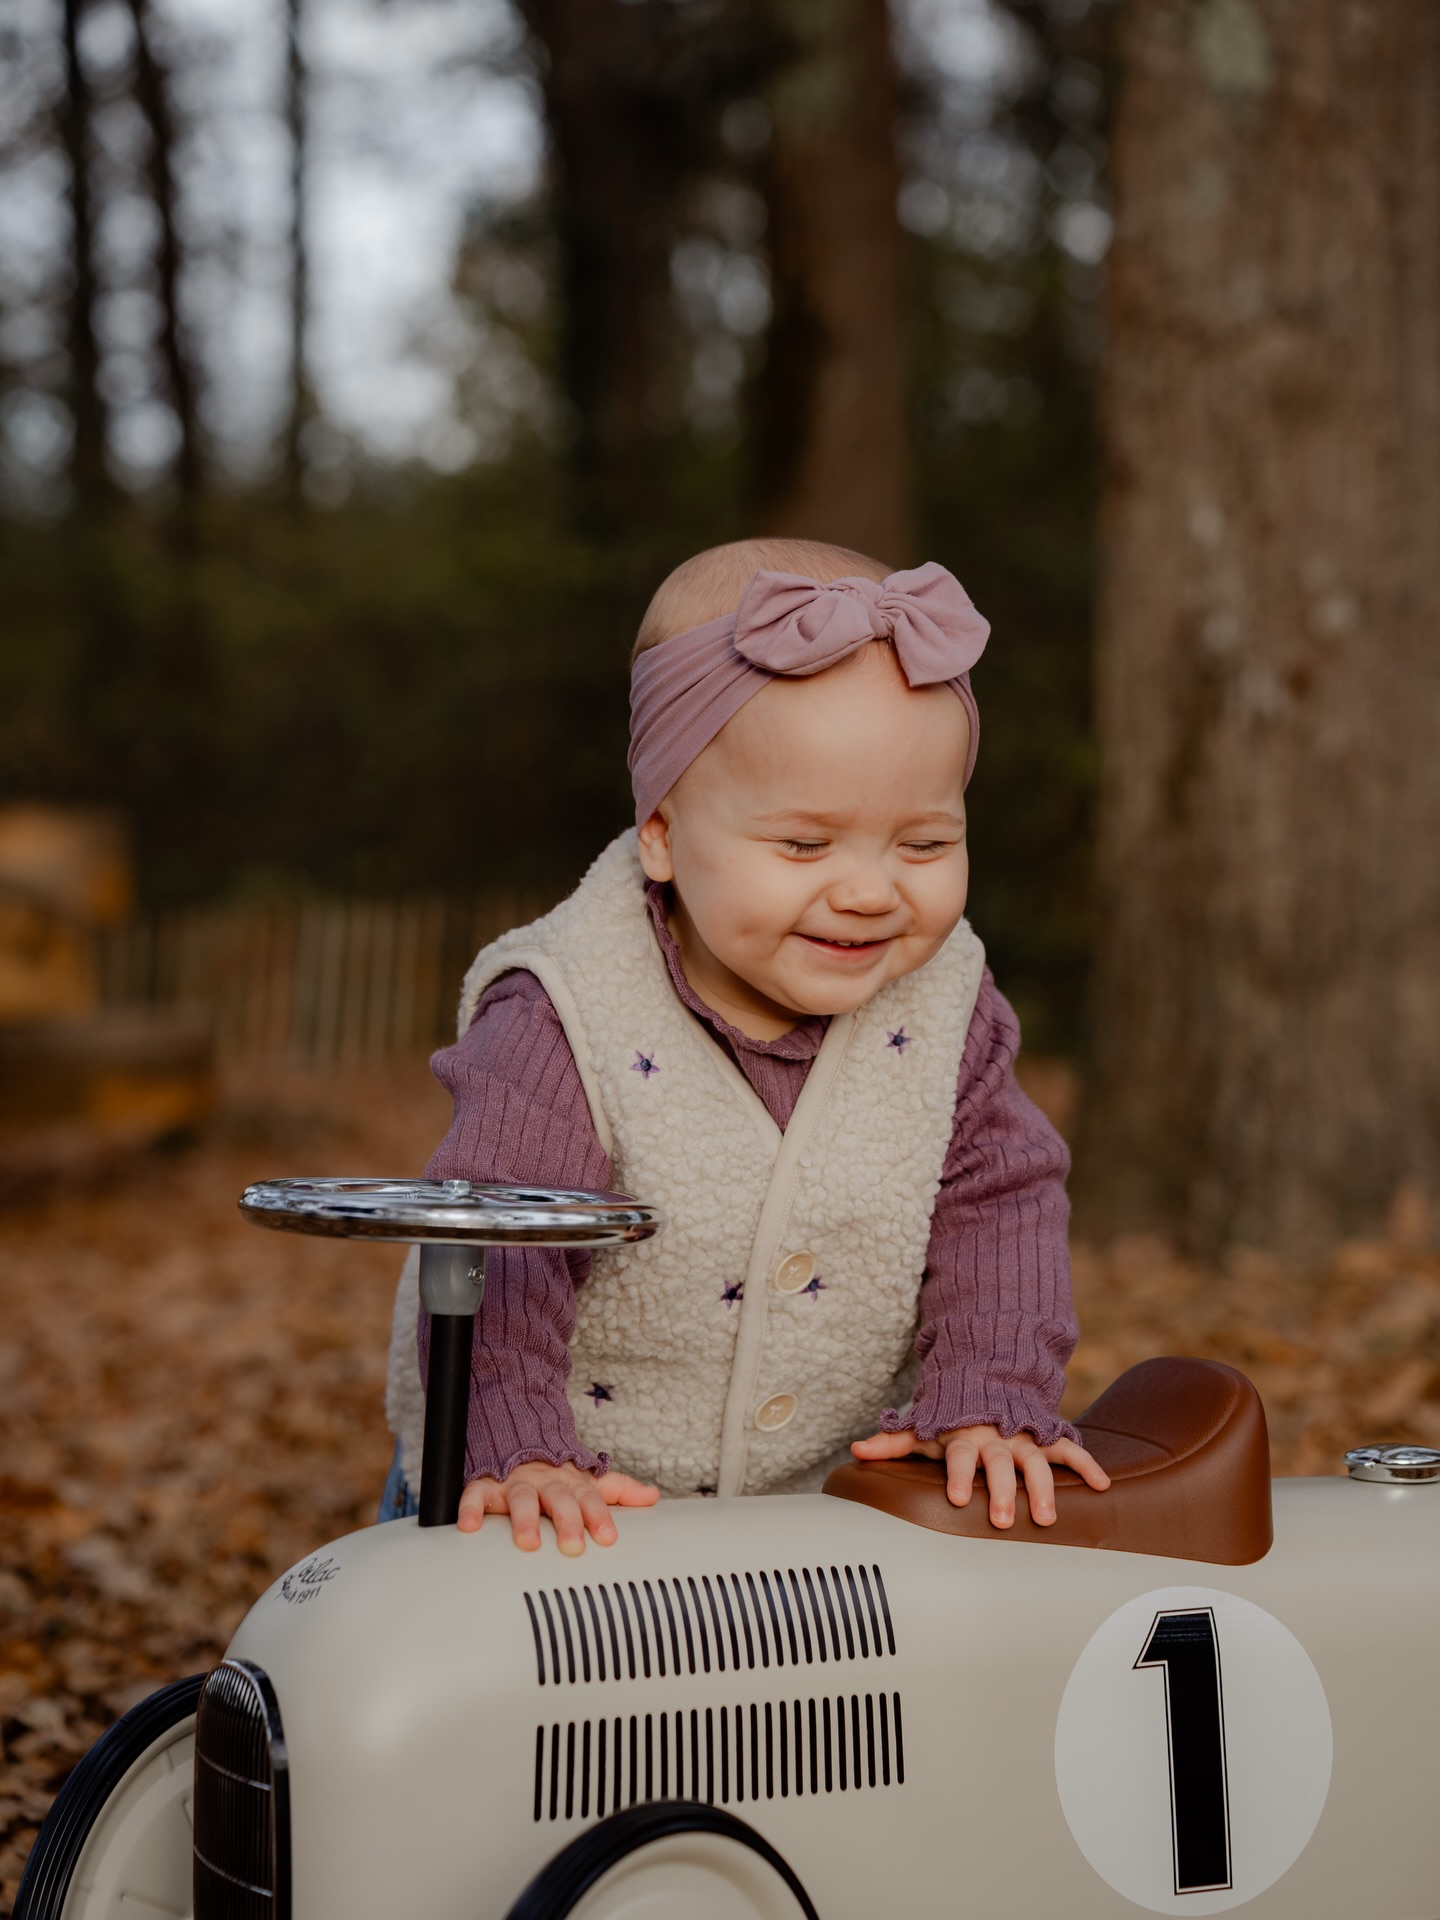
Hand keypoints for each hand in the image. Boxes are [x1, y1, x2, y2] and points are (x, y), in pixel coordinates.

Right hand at [457, 1460, 658, 1553]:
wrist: (516, 1437)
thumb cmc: (555, 1473)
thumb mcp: (587, 1479)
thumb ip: (619, 1489)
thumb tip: (653, 1496)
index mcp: (572, 1482)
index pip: (590, 1497)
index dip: (599, 1516)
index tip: (608, 1538)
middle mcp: (545, 1481)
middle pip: (559, 1498)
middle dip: (568, 1521)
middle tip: (574, 1546)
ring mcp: (515, 1483)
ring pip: (521, 1498)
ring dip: (524, 1519)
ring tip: (529, 1543)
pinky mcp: (485, 1485)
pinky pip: (475, 1495)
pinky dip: (471, 1509)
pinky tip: (469, 1527)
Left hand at [850, 1424, 1109, 1528]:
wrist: (988, 1385)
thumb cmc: (951, 1421)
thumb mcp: (923, 1429)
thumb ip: (893, 1442)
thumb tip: (856, 1451)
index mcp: (965, 1437)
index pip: (960, 1456)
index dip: (959, 1475)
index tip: (957, 1498)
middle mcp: (997, 1438)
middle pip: (1001, 1463)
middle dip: (1003, 1489)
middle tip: (1003, 1519)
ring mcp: (1024, 1438)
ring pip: (1037, 1460)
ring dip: (1044, 1487)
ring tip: (1048, 1517)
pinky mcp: (1046, 1438)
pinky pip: (1069, 1450)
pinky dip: (1087, 1465)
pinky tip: (1102, 1485)